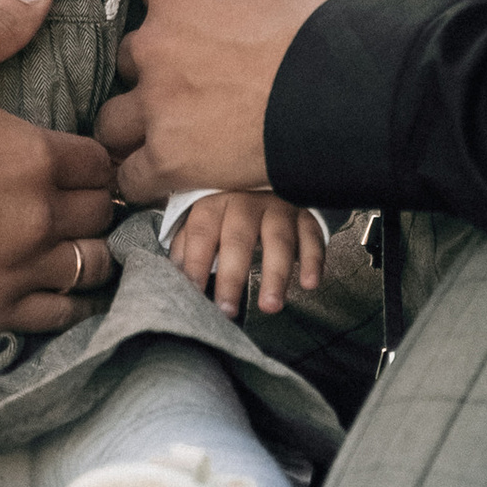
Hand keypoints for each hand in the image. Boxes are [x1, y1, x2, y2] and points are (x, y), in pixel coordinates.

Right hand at [0, 0, 119, 333]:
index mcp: (36, 156)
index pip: (101, 160)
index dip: (91, 156)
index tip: (74, 156)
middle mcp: (40, 217)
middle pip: (104, 212)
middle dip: (95, 201)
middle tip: (72, 195)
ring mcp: (19, 270)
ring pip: (92, 266)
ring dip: (88, 250)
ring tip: (70, 240)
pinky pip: (61, 315)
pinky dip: (68, 300)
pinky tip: (54, 285)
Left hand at [100, 0, 373, 202]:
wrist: (352, 85)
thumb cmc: (341, 21)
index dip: (179, 19)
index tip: (202, 36)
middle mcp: (155, 41)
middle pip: (132, 60)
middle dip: (157, 75)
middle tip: (194, 91)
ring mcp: (157, 102)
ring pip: (114, 121)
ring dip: (138, 131)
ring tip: (170, 141)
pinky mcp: (167, 157)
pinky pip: (132, 176)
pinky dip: (146, 182)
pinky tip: (168, 182)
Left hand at [171, 190, 329, 320]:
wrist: (265, 176)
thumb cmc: (227, 209)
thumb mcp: (204, 219)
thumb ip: (187, 245)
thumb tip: (172, 276)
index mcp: (214, 202)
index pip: (201, 233)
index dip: (196, 263)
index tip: (193, 295)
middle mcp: (246, 201)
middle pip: (238, 239)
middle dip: (232, 277)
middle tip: (227, 311)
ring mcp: (278, 205)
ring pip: (278, 239)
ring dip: (275, 274)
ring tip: (270, 306)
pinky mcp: (305, 213)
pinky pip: (312, 236)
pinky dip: (314, 260)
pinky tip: (309, 284)